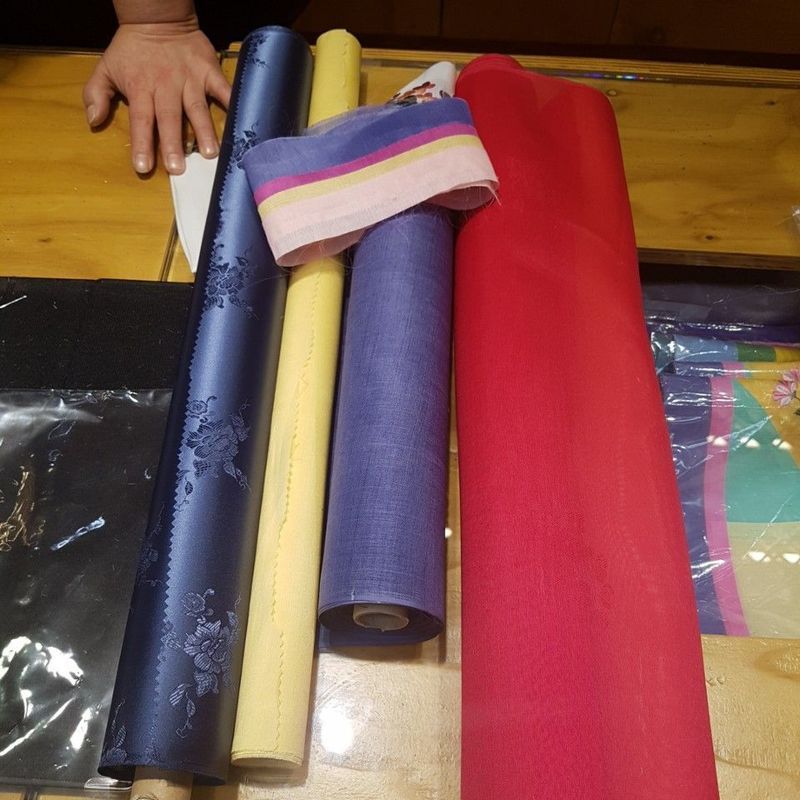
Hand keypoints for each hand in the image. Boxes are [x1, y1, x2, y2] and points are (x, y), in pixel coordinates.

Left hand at [83, 18, 230, 174]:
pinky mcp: (208, 71)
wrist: (156, 17)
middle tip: (177, 168)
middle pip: (169, 119)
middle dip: (173, 143)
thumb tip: (94, 121)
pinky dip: (231, 104)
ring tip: (209, 154)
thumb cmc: (131, 50)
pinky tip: (238, 121)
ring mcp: (190, 79)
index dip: (141, 143)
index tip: (143, 166)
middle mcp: (166, 86)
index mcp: (140, 87)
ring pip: (197, 109)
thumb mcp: (105, 67)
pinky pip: (222, 89)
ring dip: (204, 132)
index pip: (140, 120)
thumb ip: (96, 95)